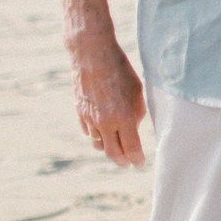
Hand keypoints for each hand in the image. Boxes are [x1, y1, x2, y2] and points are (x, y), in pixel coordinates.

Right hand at [70, 33, 146, 166]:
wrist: (92, 56)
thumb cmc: (121, 71)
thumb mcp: (137, 91)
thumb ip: (136, 112)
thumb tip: (133, 127)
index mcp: (123, 117)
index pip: (131, 148)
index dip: (137, 159)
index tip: (140, 164)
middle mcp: (104, 122)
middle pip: (112, 152)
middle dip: (122, 161)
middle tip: (129, 164)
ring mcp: (89, 119)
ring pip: (98, 143)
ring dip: (108, 149)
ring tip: (117, 149)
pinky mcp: (79, 113)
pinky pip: (88, 132)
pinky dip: (96, 135)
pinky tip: (103, 133)